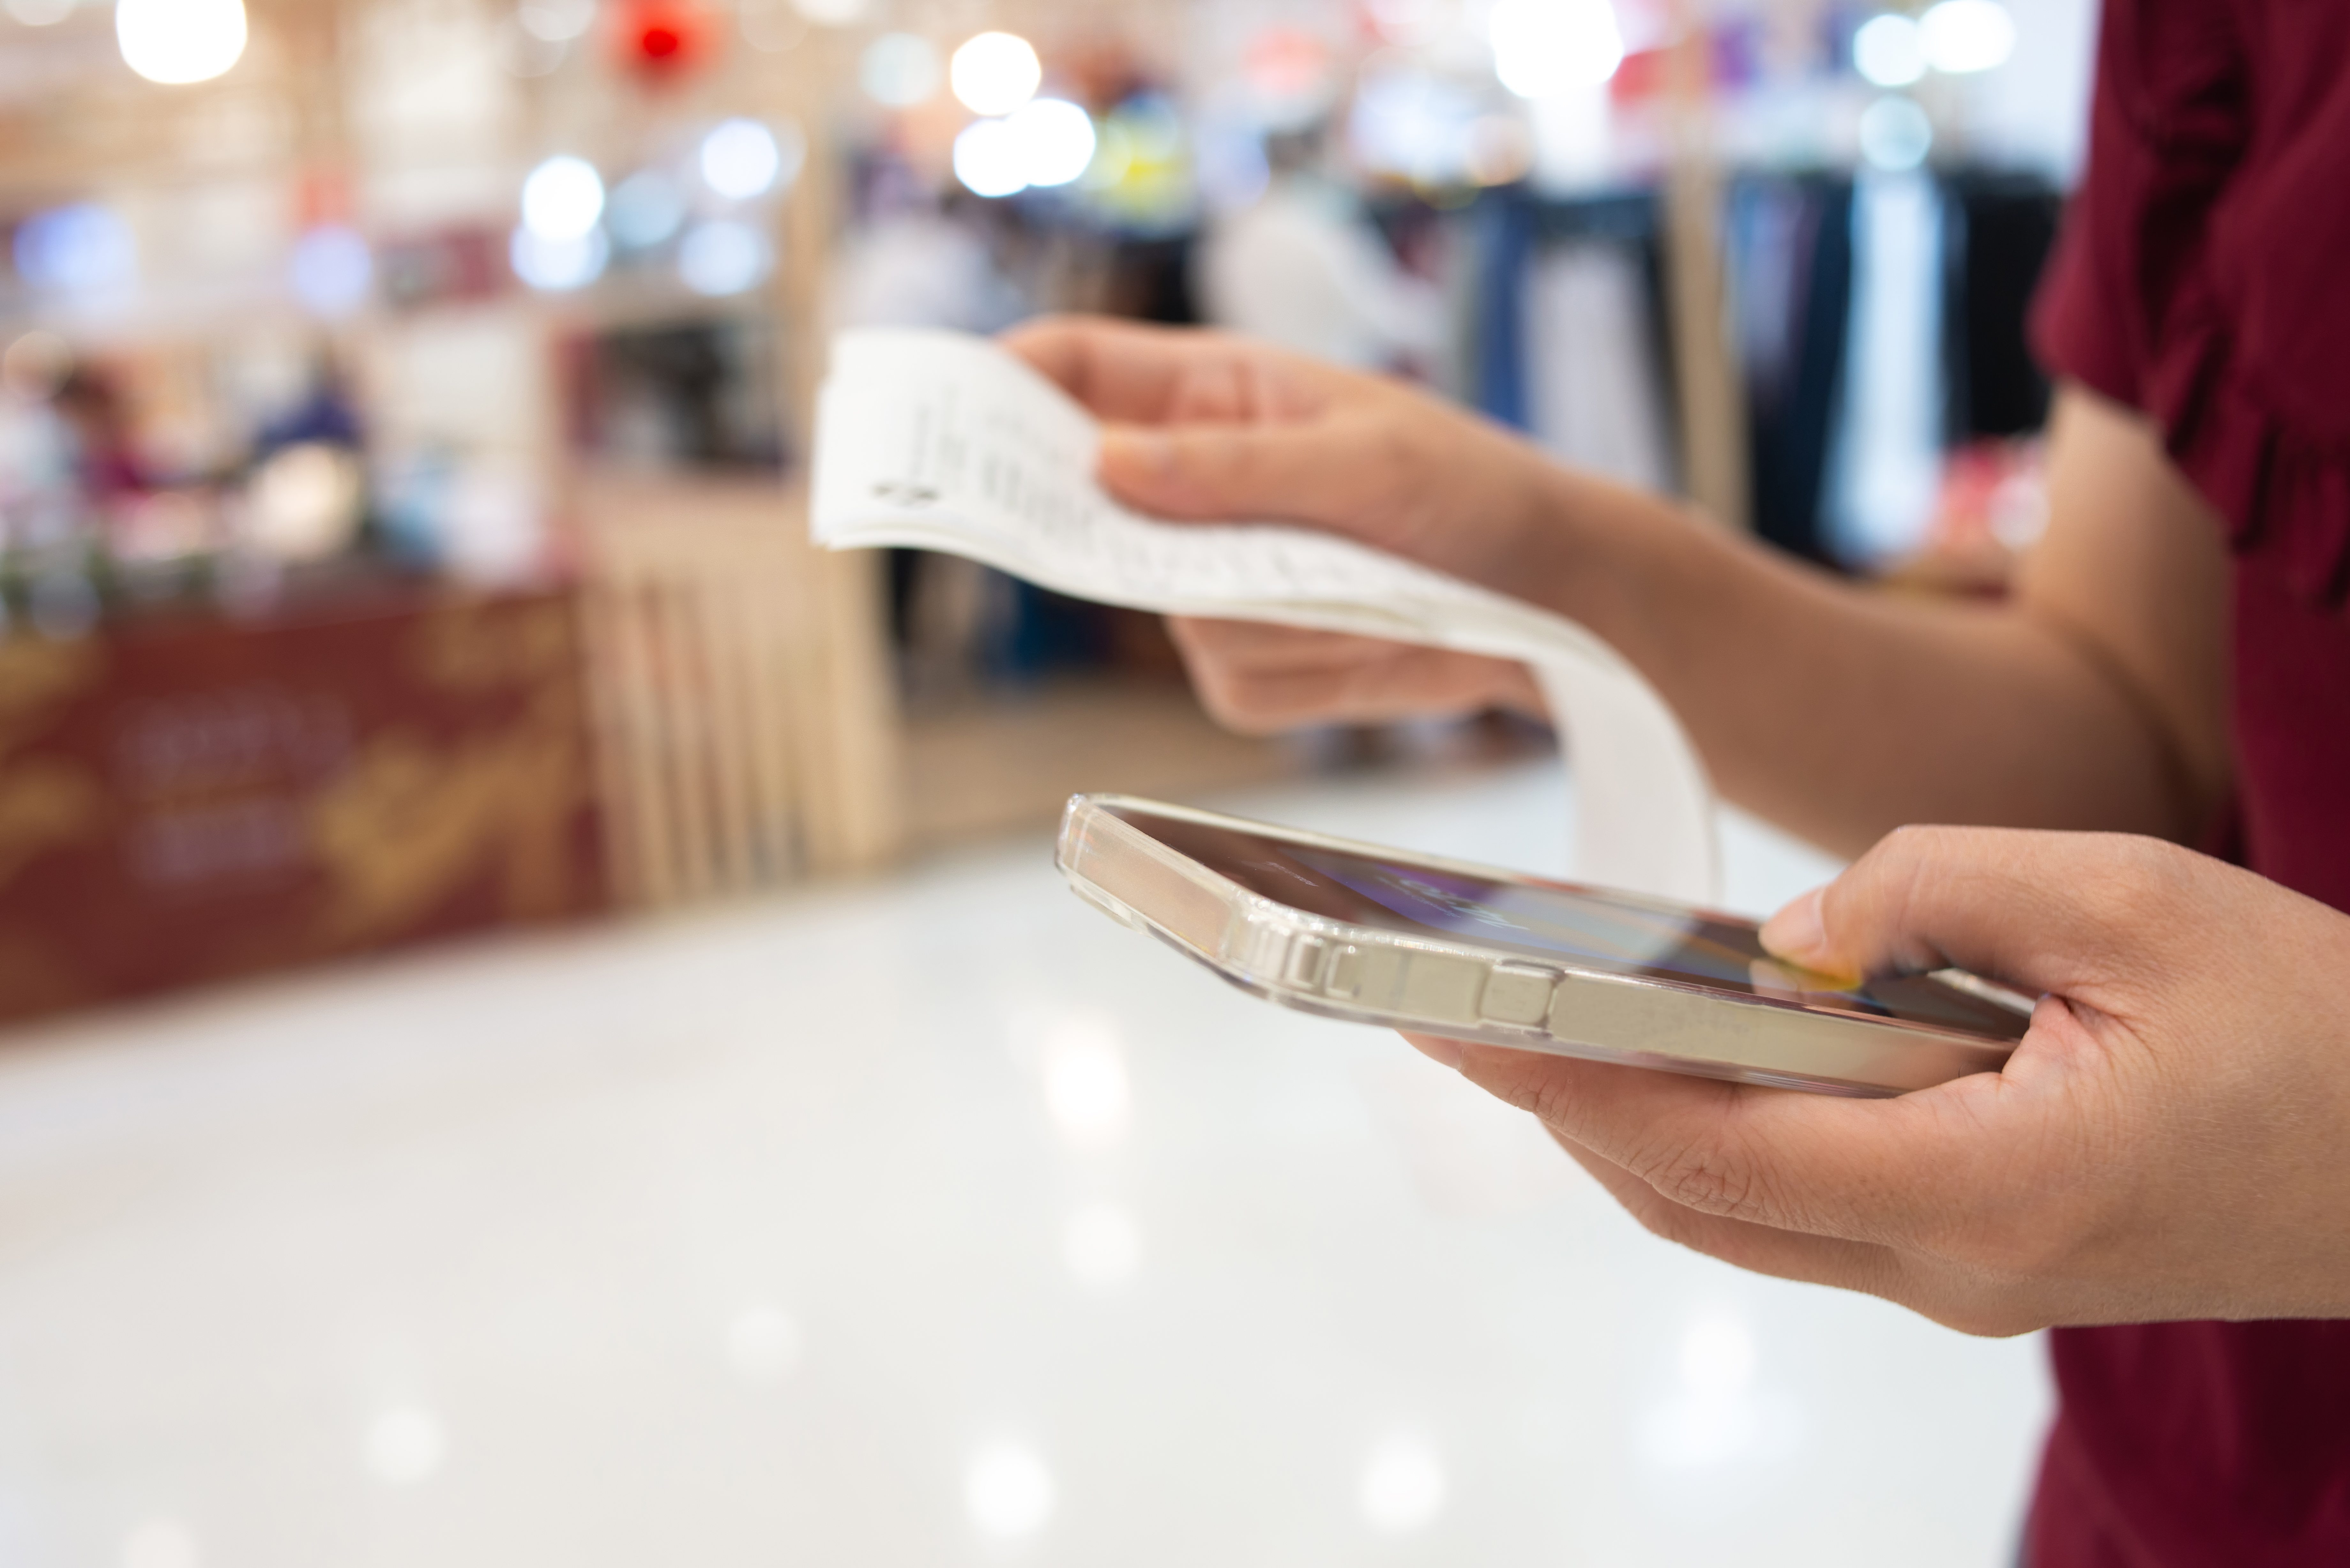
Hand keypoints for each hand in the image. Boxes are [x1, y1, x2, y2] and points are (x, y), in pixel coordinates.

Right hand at [1002, 315, 1587, 732]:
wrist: (1544, 598)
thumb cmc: (1465, 490)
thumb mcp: (1365, 457)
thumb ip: (1236, 464)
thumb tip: (1107, 464)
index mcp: (1211, 399)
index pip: (1074, 372)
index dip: (998, 381)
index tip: (942, 407)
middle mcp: (1192, 491)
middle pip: (1079, 508)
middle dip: (1097, 528)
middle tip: (1138, 530)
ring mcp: (1210, 589)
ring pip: (1172, 619)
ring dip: (1274, 614)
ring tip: (1364, 587)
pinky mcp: (1244, 672)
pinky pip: (1231, 684)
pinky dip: (1307, 672)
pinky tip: (1367, 639)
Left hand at [1410, 827, 2349, 1333]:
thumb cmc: (2315, 1025)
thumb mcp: (2125, 899)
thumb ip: (1934, 892)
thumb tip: (1795, 934)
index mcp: (1988, 1188)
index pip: (1721, 1150)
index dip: (1585, 1089)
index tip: (1481, 1033)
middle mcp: (1959, 1265)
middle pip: (1708, 1199)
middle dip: (1578, 1115)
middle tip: (1472, 1029)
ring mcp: (1970, 1279)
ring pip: (1750, 1216)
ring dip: (1642, 1132)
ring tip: (1549, 1043)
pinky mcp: (1987, 1258)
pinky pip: (1815, 1208)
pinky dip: (1731, 1140)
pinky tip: (1690, 1069)